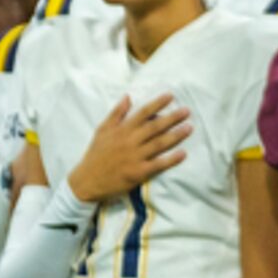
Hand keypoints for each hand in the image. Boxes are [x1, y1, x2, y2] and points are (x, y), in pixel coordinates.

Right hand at [68, 94, 188, 203]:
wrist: (87, 180)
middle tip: (187, 111)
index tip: (171, 96)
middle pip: (155, 127)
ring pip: (159, 144)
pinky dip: (171, 159)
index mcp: (121, 130)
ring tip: (190, 128)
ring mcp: (135, 157)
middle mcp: (129, 141)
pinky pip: (158, 164)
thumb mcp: (102, 130)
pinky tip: (183, 153)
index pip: (142, 113)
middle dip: (172, 118)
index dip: (157, 103)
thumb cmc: (96, 154)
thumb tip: (128, 97)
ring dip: (176, 135)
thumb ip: (116, 113)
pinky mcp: (138, 173)